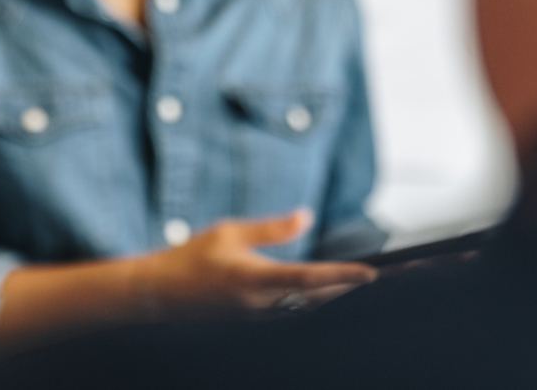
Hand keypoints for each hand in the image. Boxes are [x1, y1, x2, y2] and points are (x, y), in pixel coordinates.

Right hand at [132, 208, 376, 321]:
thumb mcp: (229, 232)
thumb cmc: (191, 257)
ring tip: (356, 282)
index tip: (371, 272)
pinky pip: (292, 312)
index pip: (310, 278)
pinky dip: (312, 302)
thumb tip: (305, 217)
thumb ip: (271, 229)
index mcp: (254, 278)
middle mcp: (260, 302)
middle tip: (376, 276)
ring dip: (332, 296)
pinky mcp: (252, 319)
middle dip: (347, 288)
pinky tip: (321, 292)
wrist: (160, 293)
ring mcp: (257, 315)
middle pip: (317, 298)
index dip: (344, 277)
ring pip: (306, 308)